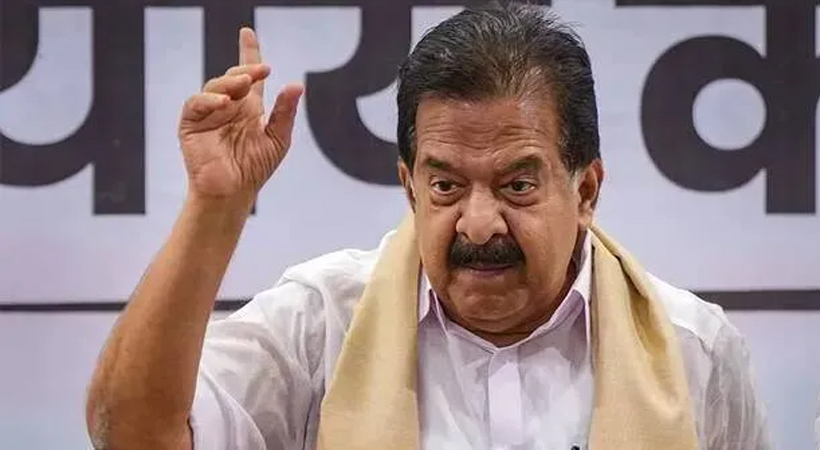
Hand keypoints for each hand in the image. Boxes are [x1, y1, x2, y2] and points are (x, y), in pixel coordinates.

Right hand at [177, 27, 302, 201]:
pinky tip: (224, 104)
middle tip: (261, 71)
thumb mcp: (278, 138)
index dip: (248, 53)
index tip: (247, 33)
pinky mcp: (191, 124)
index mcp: (248, 107)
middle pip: (233, 77)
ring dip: (229, 83)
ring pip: (215, 86)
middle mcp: (228, 106)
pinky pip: (196, 104)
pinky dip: (209, 100)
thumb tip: (296, 85)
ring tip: (243, 87)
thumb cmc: (254, 168)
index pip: (248, 75)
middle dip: (246, 70)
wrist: (233, 191)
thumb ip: (285, 112)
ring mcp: (208, 114)